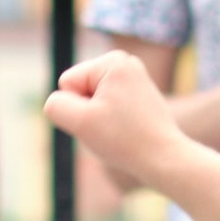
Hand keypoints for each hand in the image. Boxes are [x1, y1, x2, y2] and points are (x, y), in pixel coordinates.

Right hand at [44, 49, 186, 192]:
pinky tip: (129, 129)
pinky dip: (113, 121)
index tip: (103, 120)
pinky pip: (108, 106)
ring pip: (93, 99)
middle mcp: (126, 61)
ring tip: (121, 129)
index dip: (77, 107)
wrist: (164, 159)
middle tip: (111, 127)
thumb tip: (58, 100)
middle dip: (88, 111)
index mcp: (112, 61)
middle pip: (80, 88)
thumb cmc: (123, 140)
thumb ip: (55, 106)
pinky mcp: (140, 93)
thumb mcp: (79, 122)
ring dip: (99, 118)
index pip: (67, 82)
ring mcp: (135, 76)